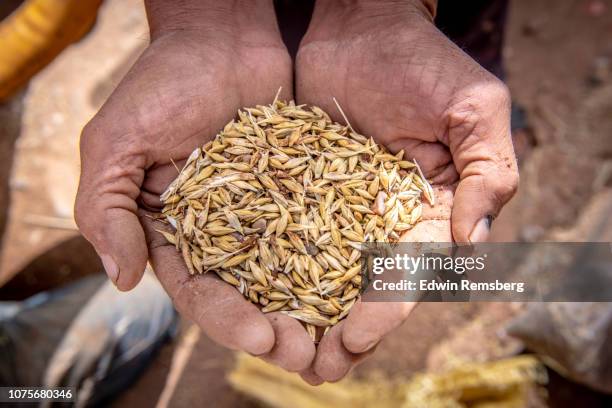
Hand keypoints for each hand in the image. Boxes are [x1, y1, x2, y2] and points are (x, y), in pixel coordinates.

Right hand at [75, 0, 314, 371]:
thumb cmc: (162, 83)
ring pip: (293, 273)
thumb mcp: (115, 141)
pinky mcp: (306, 191)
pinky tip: (367, 283)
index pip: (199, 291)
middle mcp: (225, 234)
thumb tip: (121, 280)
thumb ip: (104, 209)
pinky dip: (343, 258)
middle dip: (278, 329)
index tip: (259, 336)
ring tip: (343, 339)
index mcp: (177, 234)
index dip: (226, 319)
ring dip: (316, 309)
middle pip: (252, 296)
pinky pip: (327, 229)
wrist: (220, 36)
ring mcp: (268, 215)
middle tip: (308, 355)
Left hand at [295, 0, 517, 382]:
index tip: (357, 335)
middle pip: (364, 284)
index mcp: (431, 209)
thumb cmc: (423, 61)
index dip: (387, 306)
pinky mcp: (299, 190)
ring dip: (305, 313)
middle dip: (343, 328)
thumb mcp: (475, 107)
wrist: (360, 25)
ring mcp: (339, 207)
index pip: (411, 270)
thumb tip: (473, 243)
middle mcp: (384, 217)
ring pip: (322, 269)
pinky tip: (253, 298)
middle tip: (316, 368)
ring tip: (280, 350)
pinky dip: (272, 267)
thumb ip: (490, 171)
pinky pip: (285, 233)